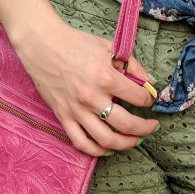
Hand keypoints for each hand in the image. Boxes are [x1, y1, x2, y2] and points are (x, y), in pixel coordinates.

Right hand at [13, 10, 158, 156]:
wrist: (43, 45)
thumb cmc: (76, 43)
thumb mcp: (108, 47)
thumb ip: (131, 64)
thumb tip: (147, 81)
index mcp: (106, 77)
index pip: (138, 97)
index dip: (148, 100)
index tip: (150, 100)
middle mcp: (92, 98)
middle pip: (126, 124)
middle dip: (144, 128)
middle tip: (151, 127)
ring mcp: (76, 110)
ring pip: (106, 140)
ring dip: (125, 144)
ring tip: (134, 141)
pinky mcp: (63, 117)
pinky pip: (81, 142)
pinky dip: (97, 150)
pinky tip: (107, 148)